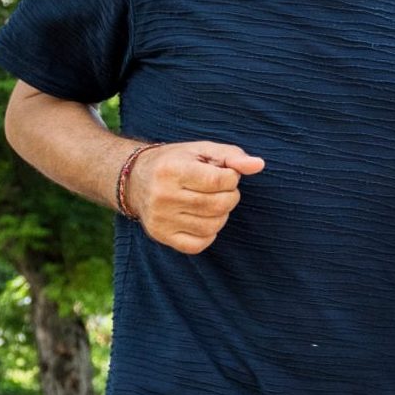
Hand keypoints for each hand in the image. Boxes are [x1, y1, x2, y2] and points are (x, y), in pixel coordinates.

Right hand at [130, 141, 263, 254]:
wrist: (135, 180)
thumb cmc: (175, 162)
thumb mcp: (201, 150)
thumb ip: (231, 156)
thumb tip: (258, 165)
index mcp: (172, 170)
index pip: (220, 180)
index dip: (232, 178)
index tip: (226, 175)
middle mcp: (163, 196)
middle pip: (218, 205)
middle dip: (230, 197)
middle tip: (223, 190)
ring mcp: (161, 219)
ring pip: (211, 226)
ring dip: (222, 215)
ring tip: (213, 203)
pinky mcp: (161, 236)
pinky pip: (198, 244)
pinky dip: (209, 234)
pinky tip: (203, 219)